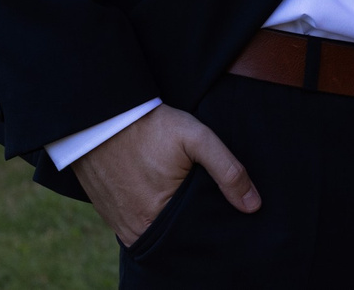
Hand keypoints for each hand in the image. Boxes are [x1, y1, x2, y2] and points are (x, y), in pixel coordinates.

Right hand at [73, 103, 260, 245]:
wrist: (100, 116)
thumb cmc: (149, 126)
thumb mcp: (195, 138)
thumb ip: (227, 170)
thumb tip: (253, 205)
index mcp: (157, 220)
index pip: (196, 235)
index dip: (211, 221)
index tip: (220, 205)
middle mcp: (137, 230)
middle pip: (177, 237)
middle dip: (193, 222)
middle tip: (200, 196)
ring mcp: (121, 225)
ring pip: (159, 232)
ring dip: (172, 220)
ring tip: (182, 195)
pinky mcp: (110, 216)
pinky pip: (139, 225)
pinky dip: (153, 216)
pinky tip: (162, 196)